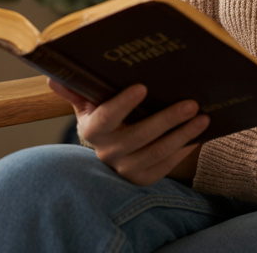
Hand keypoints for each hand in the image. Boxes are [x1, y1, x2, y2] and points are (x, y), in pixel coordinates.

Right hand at [48, 79, 208, 186]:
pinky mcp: (144, 179)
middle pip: (140, 136)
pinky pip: (168, 164)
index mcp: (93, 130)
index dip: (122, 104)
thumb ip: (76, 90)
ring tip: (203, 117)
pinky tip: (200, 134)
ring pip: (158, 152)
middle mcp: (108, 153)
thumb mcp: (88, 104)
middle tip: (191, 103)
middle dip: (167, 119)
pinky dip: (186, 148)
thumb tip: (52, 77)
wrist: (112, 149)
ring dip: (183, 134)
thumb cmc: (103, 117)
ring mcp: (127, 168)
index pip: (106, 118)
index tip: (142, 86)